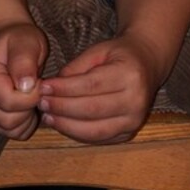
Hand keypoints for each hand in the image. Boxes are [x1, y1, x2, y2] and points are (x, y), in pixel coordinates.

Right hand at [0, 21, 47, 138]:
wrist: (10, 43)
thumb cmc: (20, 41)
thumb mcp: (27, 41)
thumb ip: (25, 61)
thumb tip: (26, 85)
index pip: (8, 101)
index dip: (31, 97)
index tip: (40, 82)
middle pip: (7, 120)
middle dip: (30, 109)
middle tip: (38, 90)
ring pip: (9, 130)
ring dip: (28, 118)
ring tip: (33, 97)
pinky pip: (11, 133)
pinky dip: (24, 125)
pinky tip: (29, 108)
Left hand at [37, 33, 162, 143]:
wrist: (148, 65)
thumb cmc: (119, 56)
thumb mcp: (98, 51)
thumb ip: (75, 68)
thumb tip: (50, 88)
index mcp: (129, 75)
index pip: (91, 85)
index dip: (64, 89)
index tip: (44, 87)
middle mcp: (136, 100)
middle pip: (91, 109)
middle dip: (62, 108)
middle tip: (41, 103)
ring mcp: (135, 120)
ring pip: (94, 130)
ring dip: (66, 125)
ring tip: (48, 116)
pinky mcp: (130, 132)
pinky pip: (99, 138)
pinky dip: (77, 134)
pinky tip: (62, 124)